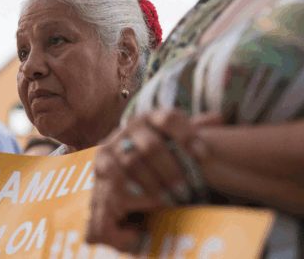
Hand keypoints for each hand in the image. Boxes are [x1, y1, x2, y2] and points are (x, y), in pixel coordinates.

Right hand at [85, 109, 222, 253]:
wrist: (121, 164)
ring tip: (170, 201)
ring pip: (133, 162)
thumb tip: (219, 117)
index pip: (169, 117)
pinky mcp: (100, 163)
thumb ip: (194, 130)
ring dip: (154, 185)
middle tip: (187, 191)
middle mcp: (130, 126)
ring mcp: (113, 143)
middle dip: (171, 170)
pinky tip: (146, 203)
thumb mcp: (173, 140)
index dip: (186, 135)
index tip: (202, 155)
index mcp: (151, 117)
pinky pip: (115, 177)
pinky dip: (132, 192)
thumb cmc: (156, 153)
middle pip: (151, 145)